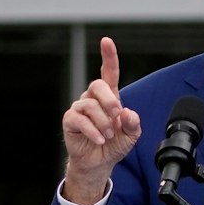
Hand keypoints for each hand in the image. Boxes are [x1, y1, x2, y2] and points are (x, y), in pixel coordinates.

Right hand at [60, 37, 141, 204]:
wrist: (99, 163)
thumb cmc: (114, 144)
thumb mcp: (131, 135)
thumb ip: (133, 123)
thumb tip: (127, 112)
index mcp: (109, 96)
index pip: (108, 72)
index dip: (108, 56)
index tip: (106, 41)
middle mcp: (92, 98)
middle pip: (97, 85)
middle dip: (109, 99)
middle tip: (117, 115)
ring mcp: (79, 108)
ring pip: (90, 105)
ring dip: (103, 122)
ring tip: (109, 135)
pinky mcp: (70, 121)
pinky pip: (79, 120)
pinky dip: (92, 131)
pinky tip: (100, 139)